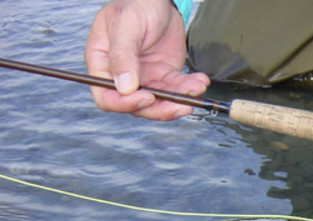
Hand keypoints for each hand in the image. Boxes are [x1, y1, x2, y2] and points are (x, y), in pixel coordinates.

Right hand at [84, 0, 209, 119]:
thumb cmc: (135, 4)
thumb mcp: (126, 25)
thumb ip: (122, 56)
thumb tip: (124, 87)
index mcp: (102, 64)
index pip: (107, 97)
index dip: (125, 104)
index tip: (147, 98)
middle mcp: (122, 76)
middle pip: (136, 106)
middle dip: (160, 109)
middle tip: (181, 104)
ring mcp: (144, 77)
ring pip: (160, 103)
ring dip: (179, 101)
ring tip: (196, 90)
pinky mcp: (164, 75)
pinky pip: (177, 89)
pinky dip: (190, 88)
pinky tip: (200, 81)